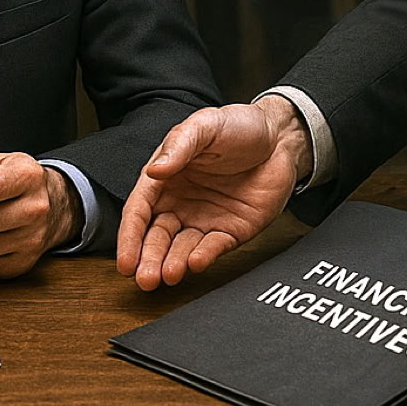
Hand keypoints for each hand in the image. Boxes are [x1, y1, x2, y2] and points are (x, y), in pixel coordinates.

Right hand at [117, 96, 307, 289]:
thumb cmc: (238, 126)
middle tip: (145, 279)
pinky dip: (204, 257)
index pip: (139, 211)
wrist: (281, 137)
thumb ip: (180, 146)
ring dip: (173, 263)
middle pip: (157, 237)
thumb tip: (155, 170)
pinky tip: (195, 263)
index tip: (125, 260)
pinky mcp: (231, 231)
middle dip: (149, 259)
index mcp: (165, 178)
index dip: (130, 237)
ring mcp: (204, 218)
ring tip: (169, 274)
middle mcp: (180, 202)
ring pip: (181, 248)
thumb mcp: (205, 126)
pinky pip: (214, 248)